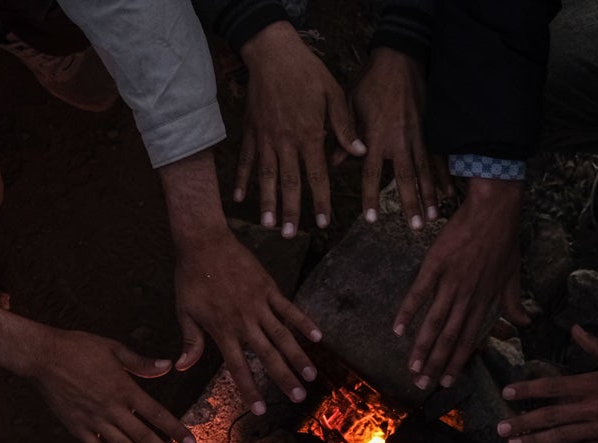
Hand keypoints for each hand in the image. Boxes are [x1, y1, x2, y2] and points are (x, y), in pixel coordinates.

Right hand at [29, 328, 193, 442]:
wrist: (42, 356)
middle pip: (144, 437)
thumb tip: (168, 365)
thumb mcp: (114, 349)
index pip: (156, 413)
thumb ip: (141, 363)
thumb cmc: (79, 347)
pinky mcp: (77, 428)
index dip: (176, 428)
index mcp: (125, 389)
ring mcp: (94, 420)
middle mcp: (112, 408)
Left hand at [174, 230, 321, 413]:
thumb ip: (189, 342)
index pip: (238, 367)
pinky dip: (304, 322)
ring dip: (298, 357)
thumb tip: (182, 368)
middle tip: (299, 399)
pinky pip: (289, 308)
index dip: (249, 390)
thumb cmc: (190, 278)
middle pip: (268, 356)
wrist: (203, 242)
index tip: (260, 410)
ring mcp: (259, 304)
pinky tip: (318, 337)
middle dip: (284, 379)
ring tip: (311, 376)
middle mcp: (244, 321)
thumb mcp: (184, 312)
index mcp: (222, 330)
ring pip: (283, 336)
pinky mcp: (269, 288)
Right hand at [237, 21, 365, 236]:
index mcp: (309, 134)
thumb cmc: (307, 72)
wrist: (272, 52)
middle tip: (290, 236)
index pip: (317, 175)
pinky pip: (244, 160)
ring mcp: (265, 138)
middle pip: (289, 182)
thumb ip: (345, 127)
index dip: (321, 200)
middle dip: (290, 211)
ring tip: (268, 226)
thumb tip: (360, 153)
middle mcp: (286, 141)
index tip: (324, 223)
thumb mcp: (334, 94)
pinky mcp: (251, 132)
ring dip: (267, 202)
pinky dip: (240, 180)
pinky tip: (238, 199)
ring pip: (266, 176)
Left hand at [341, 48, 443, 228]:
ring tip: (432, 217)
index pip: (370, 174)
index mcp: (375, 136)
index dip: (371, 197)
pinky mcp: (430, 130)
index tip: (372, 219)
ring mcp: (417, 136)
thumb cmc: (370, 83)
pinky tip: (447, 193)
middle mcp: (398, 140)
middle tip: (414, 226)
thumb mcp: (348, 106)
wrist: (399, 60)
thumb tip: (331, 163)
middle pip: (405, 178)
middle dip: (410, 203)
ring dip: (428, 195)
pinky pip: (438, 157)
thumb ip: (343, 136)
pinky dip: (443, 176)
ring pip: (424, 171)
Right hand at [394, 178, 524, 389]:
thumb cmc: (504, 241)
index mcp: (484, 302)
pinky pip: (419, 292)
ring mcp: (450, 282)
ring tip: (412, 367)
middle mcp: (467, 297)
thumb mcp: (514, 275)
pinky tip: (397, 329)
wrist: (494, 211)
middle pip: (449, 337)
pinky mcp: (436, 265)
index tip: (447, 381)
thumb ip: (514, 302)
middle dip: (435, 364)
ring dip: (422, 347)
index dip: (457, 361)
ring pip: (435, 322)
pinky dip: (407, 311)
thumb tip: (525, 323)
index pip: (469, 339)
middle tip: (423, 385)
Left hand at [497, 325, 597, 442]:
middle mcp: (594, 408)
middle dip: (524, 422)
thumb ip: (597, 346)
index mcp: (596, 384)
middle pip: (552, 416)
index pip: (555, 387)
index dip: (529, 389)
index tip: (508, 392)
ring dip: (534, 442)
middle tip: (500, 428)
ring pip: (561, 438)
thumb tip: (575, 329)